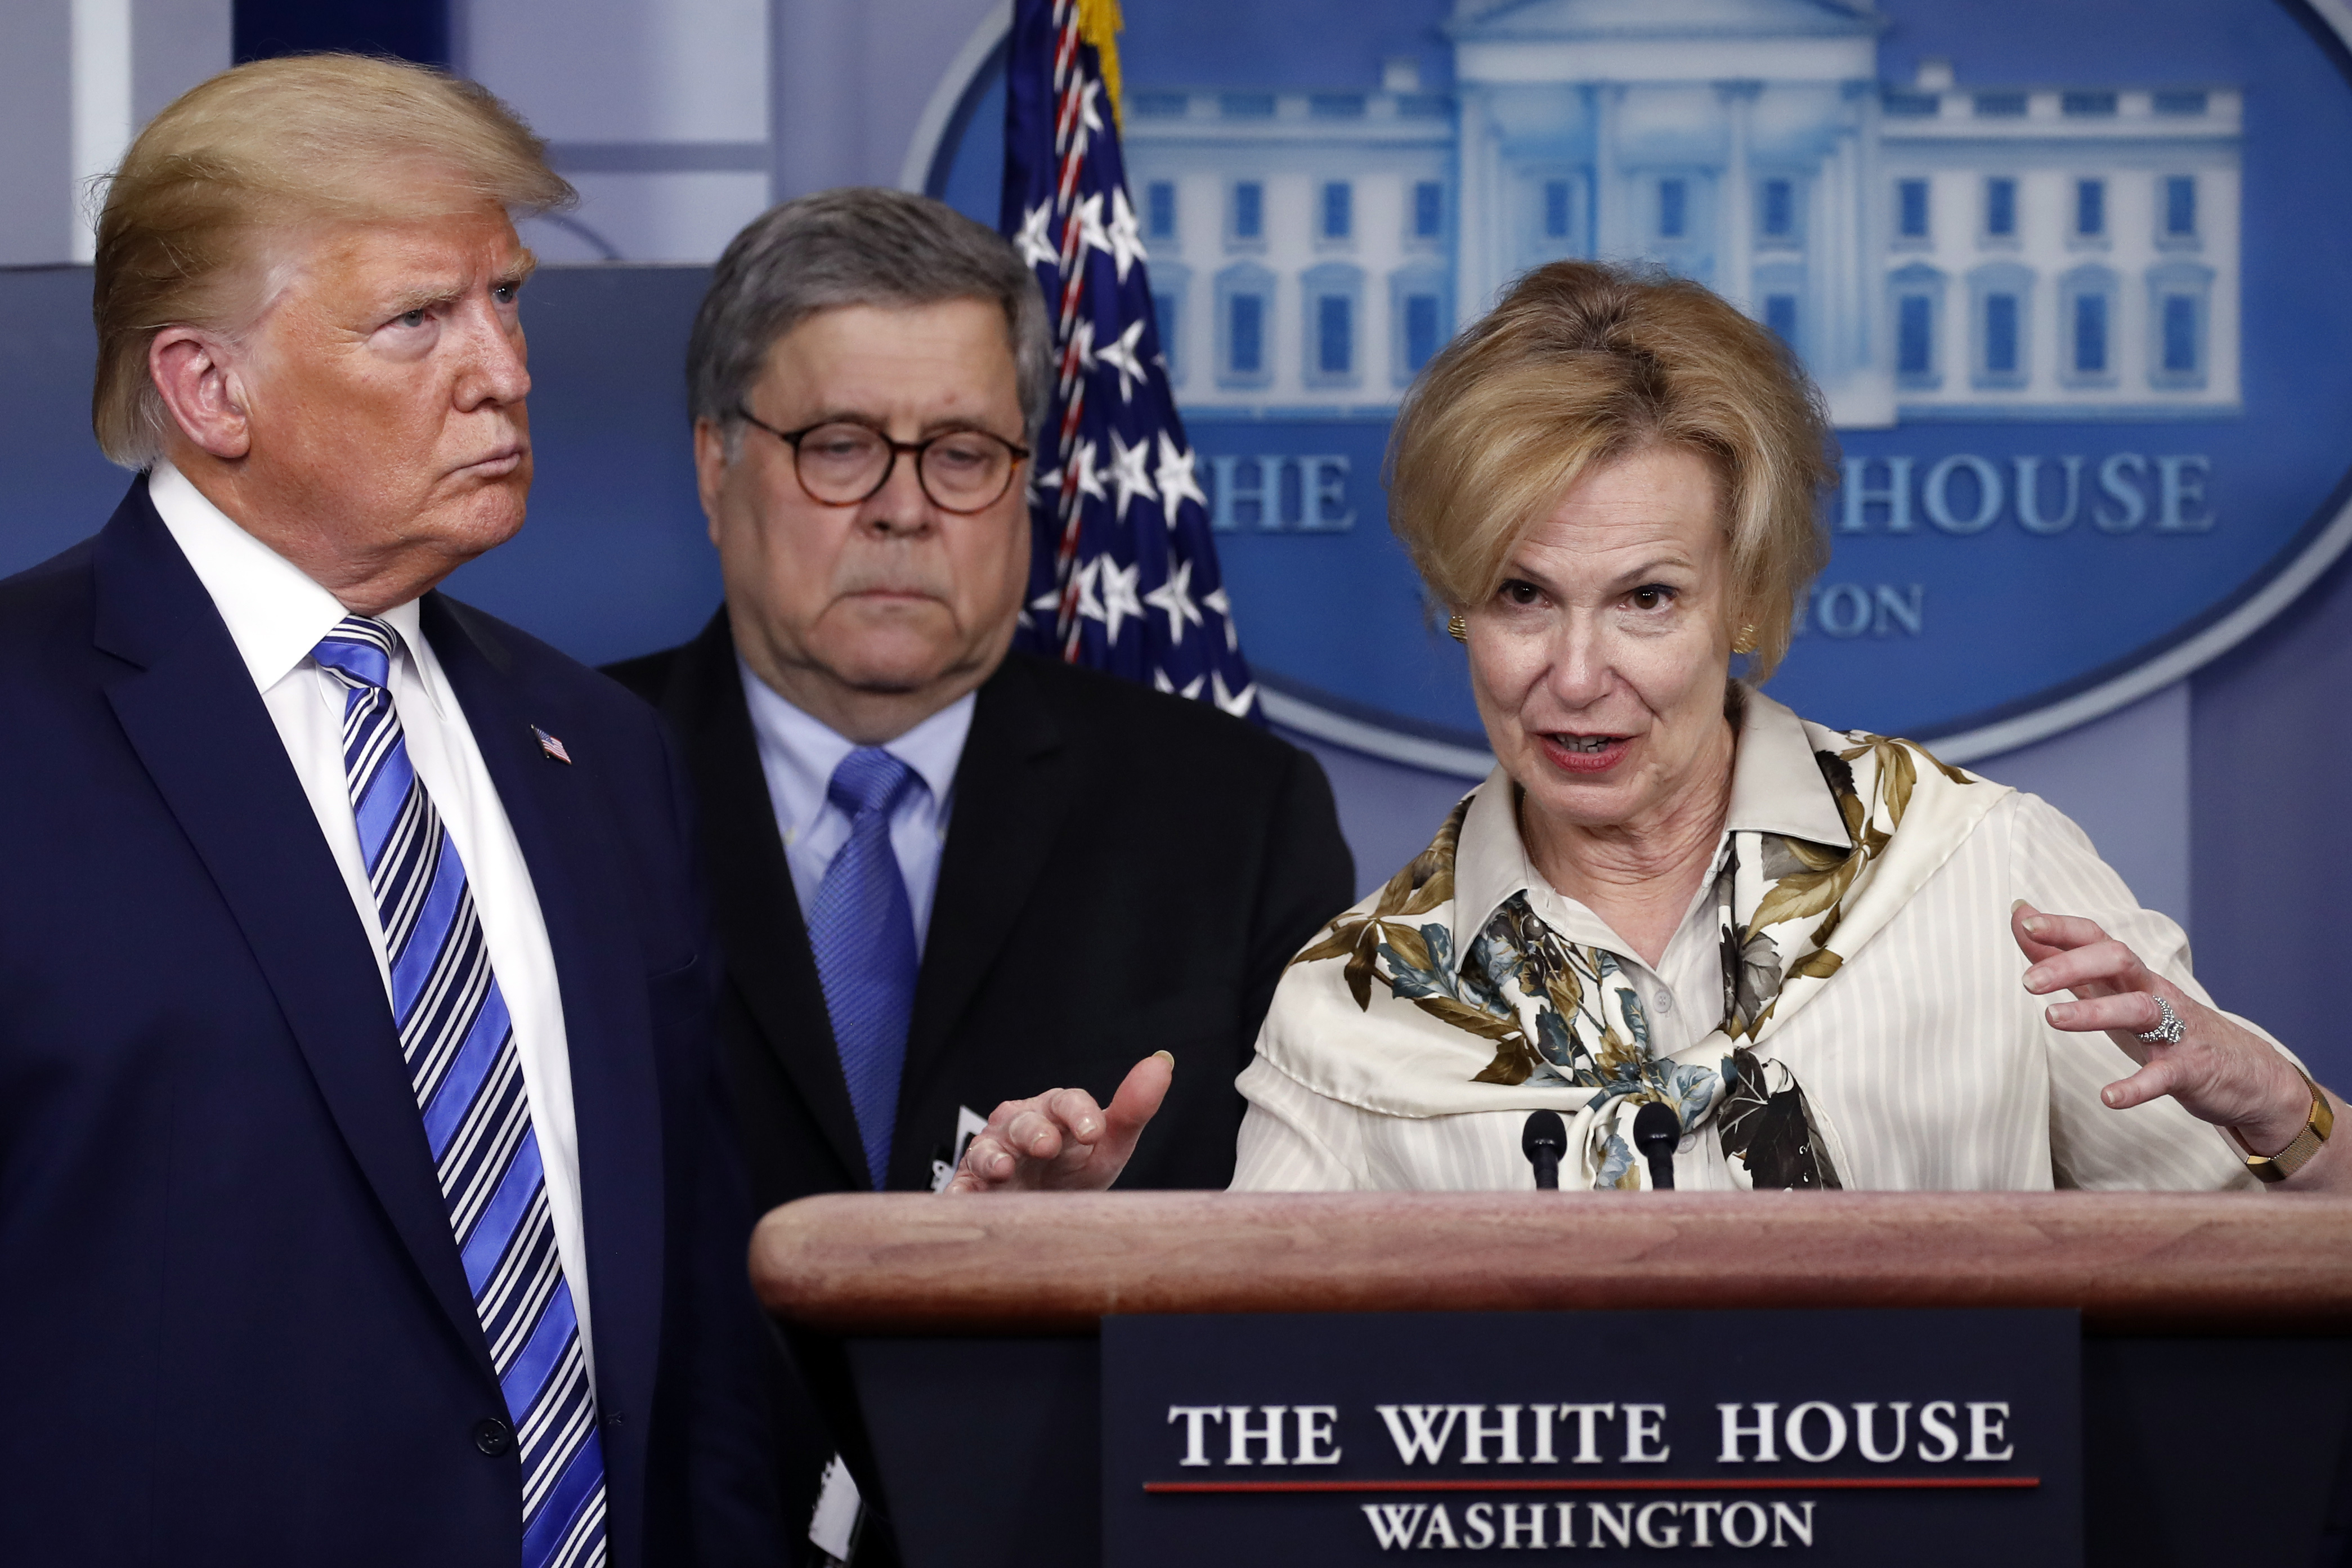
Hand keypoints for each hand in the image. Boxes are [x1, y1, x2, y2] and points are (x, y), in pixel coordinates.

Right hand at [942, 1051, 1172, 1193]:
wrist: (1040, 1211)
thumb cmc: (1073, 1171)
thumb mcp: (1108, 1146)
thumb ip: (1133, 1110)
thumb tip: (1162, 1063)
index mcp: (1055, 1112)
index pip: (1067, 1102)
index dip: (1079, 1113)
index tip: (1094, 1131)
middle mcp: (1020, 1125)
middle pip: (1025, 1122)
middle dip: (1035, 1132)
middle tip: (1047, 1145)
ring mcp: (992, 1154)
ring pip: (988, 1149)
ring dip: (993, 1157)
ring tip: (1002, 1169)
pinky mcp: (970, 1186)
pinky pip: (961, 1188)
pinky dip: (960, 1195)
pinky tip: (962, 1203)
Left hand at [2011, 901, 2325, 1160]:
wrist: (2248, 1074)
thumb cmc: (2167, 1027)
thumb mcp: (2114, 993)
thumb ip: (2066, 961)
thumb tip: (2023, 918)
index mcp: (2132, 976)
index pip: (2098, 938)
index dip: (2063, 928)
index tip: (2026, 921)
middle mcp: (2153, 994)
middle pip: (2118, 961)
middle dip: (2071, 965)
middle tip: (2027, 982)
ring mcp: (2175, 1030)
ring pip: (2138, 1009)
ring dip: (2094, 1012)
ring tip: (2051, 1019)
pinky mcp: (2189, 1070)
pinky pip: (2162, 1076)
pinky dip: (2136, 1087)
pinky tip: (2109, 1097)